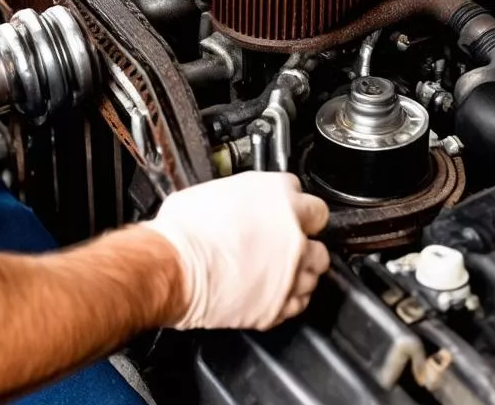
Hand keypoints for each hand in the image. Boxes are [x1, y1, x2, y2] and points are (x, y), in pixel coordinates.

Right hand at [145, 172, 329, 329]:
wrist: (175, 268)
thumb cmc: (185, 229)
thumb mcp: (214, 191)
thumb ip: (243, 196)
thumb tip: (239, 204)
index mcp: (278, 195)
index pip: (306, 196)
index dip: (292, 205)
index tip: (283, 211)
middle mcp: (293, 231)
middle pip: (319, 230)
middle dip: (304, 233)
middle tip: (284, 238)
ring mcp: (292, 269)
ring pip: (317, 266)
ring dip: (302, 265)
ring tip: (280, 266)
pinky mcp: (282, 303)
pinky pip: (301, 300)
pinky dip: (291, 295)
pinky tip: (274, 289)